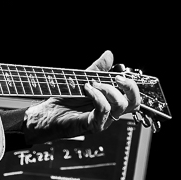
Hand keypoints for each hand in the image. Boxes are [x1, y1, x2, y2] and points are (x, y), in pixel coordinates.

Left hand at [22, 50, 141, 143]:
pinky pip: (104, 111)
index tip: (120, 73)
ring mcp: (102, 120)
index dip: (131, 84)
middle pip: (133, 103)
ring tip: (93, 83)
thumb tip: (109, 54)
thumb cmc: (64, 100)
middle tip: (117, 78)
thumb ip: (97, 69)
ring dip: (109, 90)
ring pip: (120, 106)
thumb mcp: (82, 79)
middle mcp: (109, 113)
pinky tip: (87, 89)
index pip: (132, 96)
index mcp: (109, 102)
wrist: (46, 113)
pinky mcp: (92, 125)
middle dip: (128, 87)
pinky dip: (97, 96)